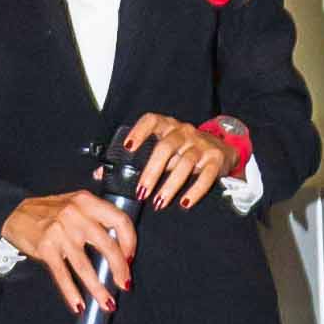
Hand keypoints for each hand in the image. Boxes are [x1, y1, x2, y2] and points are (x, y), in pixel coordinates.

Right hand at [2, 186, 137, 316]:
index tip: (130, 257)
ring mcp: (59, 232)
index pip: (119, 221)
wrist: (14, 213)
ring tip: (108, 303)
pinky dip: (71, 293)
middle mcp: (75, 215)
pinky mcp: (45, 248)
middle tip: (125, 284)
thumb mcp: (75, 204)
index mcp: (87, 201)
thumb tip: (121, 246)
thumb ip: (97, 217)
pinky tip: (78, 305)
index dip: (130, 242)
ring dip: (98, 289)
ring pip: (85, 266)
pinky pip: (62, 275)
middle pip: (107, 246)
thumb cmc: (49, 212)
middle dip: (120, 269)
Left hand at [117, 112, 240, 209]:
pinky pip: (205, 176)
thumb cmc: (183, 150)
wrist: (223, 149)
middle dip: (151, 172)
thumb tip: (101, 174)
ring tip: (159, 202)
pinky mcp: (215, 159)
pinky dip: (195, 191)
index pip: (151, 121)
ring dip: (170, 185)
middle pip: (165, 147)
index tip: (127, 148)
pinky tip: (185, 203)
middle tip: (141, 192)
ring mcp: (201, 144)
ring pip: (184, 163)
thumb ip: (136, 159)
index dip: (138, 132)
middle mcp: (184, 132)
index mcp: (167, 126)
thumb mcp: (161, 148)